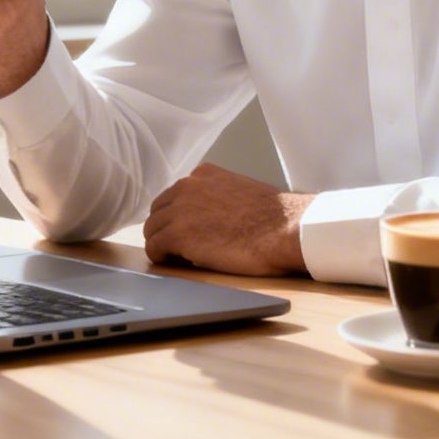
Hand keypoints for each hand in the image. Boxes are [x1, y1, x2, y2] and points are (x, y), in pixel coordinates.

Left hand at [143, 163, 310, 276]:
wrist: (285, 229)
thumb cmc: (273, 218)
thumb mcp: (238, 192)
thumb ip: (215, 197)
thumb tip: (205, 217)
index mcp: (202, 174)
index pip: (175, 196)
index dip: (178, 216)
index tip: (188, 230)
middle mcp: (186, 186)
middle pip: (159, 212)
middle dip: (166, 229)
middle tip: (181, 248)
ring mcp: (179, 210)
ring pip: (153, 230)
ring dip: (164, 244)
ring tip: (182, 258)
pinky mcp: (178, 235)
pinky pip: (155, 249)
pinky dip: (162, 258)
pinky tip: (178, 264)